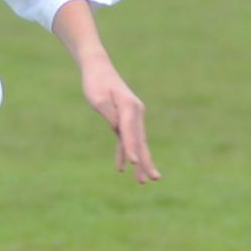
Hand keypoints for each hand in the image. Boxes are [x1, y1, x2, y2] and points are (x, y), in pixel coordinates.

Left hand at [82, 57, 160, 183]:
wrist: (98, 69)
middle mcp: (135, 113)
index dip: (131, 149)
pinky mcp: (125, 120)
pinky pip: (126, 140)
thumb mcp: (98, 98)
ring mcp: (132, 117)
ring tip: (143, 181)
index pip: (130, 132)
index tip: (133, 164)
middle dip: (146, 162)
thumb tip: (117, 128)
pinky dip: (125, 153)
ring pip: (136, 143)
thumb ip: (109, 113)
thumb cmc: (96, 82)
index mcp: (129, 107)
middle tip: (154, 179)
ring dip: (139, 162)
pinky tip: (122, 169)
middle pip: (140, 141)